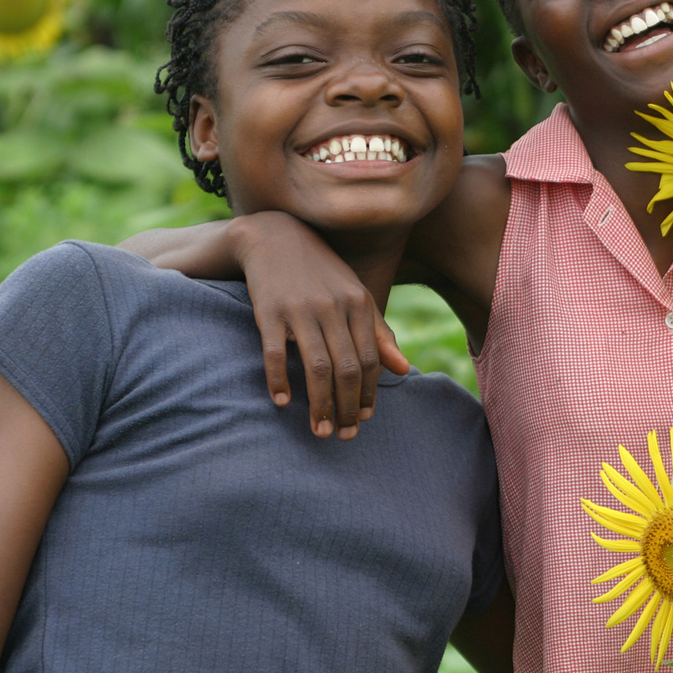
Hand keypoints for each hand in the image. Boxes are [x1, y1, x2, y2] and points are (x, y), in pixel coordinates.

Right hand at [229, 212, 408, 439]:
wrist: (275, 237)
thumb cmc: (321, 273)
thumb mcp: (355, 296)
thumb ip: (379, 333)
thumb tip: (404, 370)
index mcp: (359, 304)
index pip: (370, 360)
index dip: (368, 394)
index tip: (363, 420)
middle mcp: (334, 308)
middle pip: (347, 369)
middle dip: (348, 408)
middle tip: (343, 435)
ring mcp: (301, 309)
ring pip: (316, 367)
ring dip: (320, 404)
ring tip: (319, 430)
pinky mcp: (269, 311)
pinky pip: (274, 353)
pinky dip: (278, 380)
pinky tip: (282, 402)